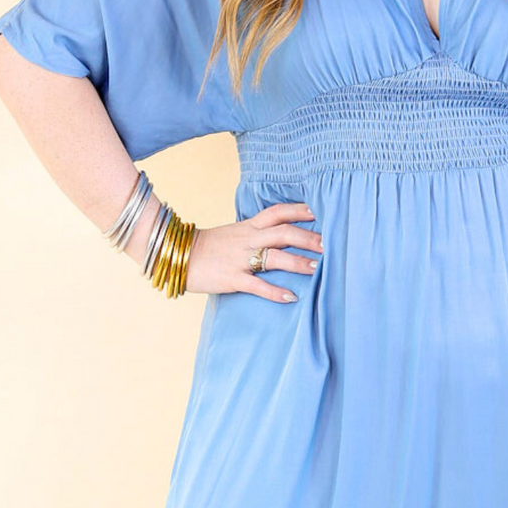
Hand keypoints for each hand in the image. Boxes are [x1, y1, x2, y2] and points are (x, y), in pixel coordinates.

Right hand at [179, 201, 323, 302]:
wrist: (176, 255)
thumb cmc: (211, 247)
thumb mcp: (236, 233)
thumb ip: (260, 232)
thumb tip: (287, 235)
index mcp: (250, 227)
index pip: (278, 212)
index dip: (299, 210)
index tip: (321, 210)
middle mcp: (248, 239)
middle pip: (283, 233)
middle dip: (307, 238)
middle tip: (330, 244)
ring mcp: (239, 258)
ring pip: (273, 257)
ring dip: (296, 262)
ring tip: (317, 268)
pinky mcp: (231, 278)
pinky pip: (256, 285)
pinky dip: (274, 291)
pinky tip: (291, 296)